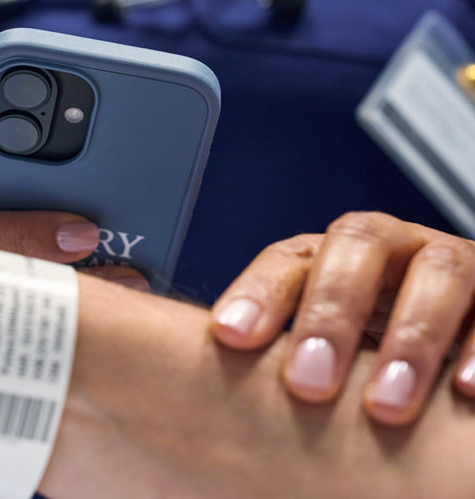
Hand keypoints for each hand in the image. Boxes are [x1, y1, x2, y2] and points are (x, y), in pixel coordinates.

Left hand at [209, 211, 474, 425]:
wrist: (456, 332)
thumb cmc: (370, 348)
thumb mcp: (326, 343)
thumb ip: (279, 349)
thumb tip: (203, 385)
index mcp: (332, 256)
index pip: (289, 259)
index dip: (259, 292)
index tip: (230, 337)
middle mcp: (392, 248)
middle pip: (357, 247)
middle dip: (330, 312)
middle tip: (307, 383)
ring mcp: (454, 264)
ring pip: (438, 273)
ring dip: (411, 337)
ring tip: (384, 405)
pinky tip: (466, 393)